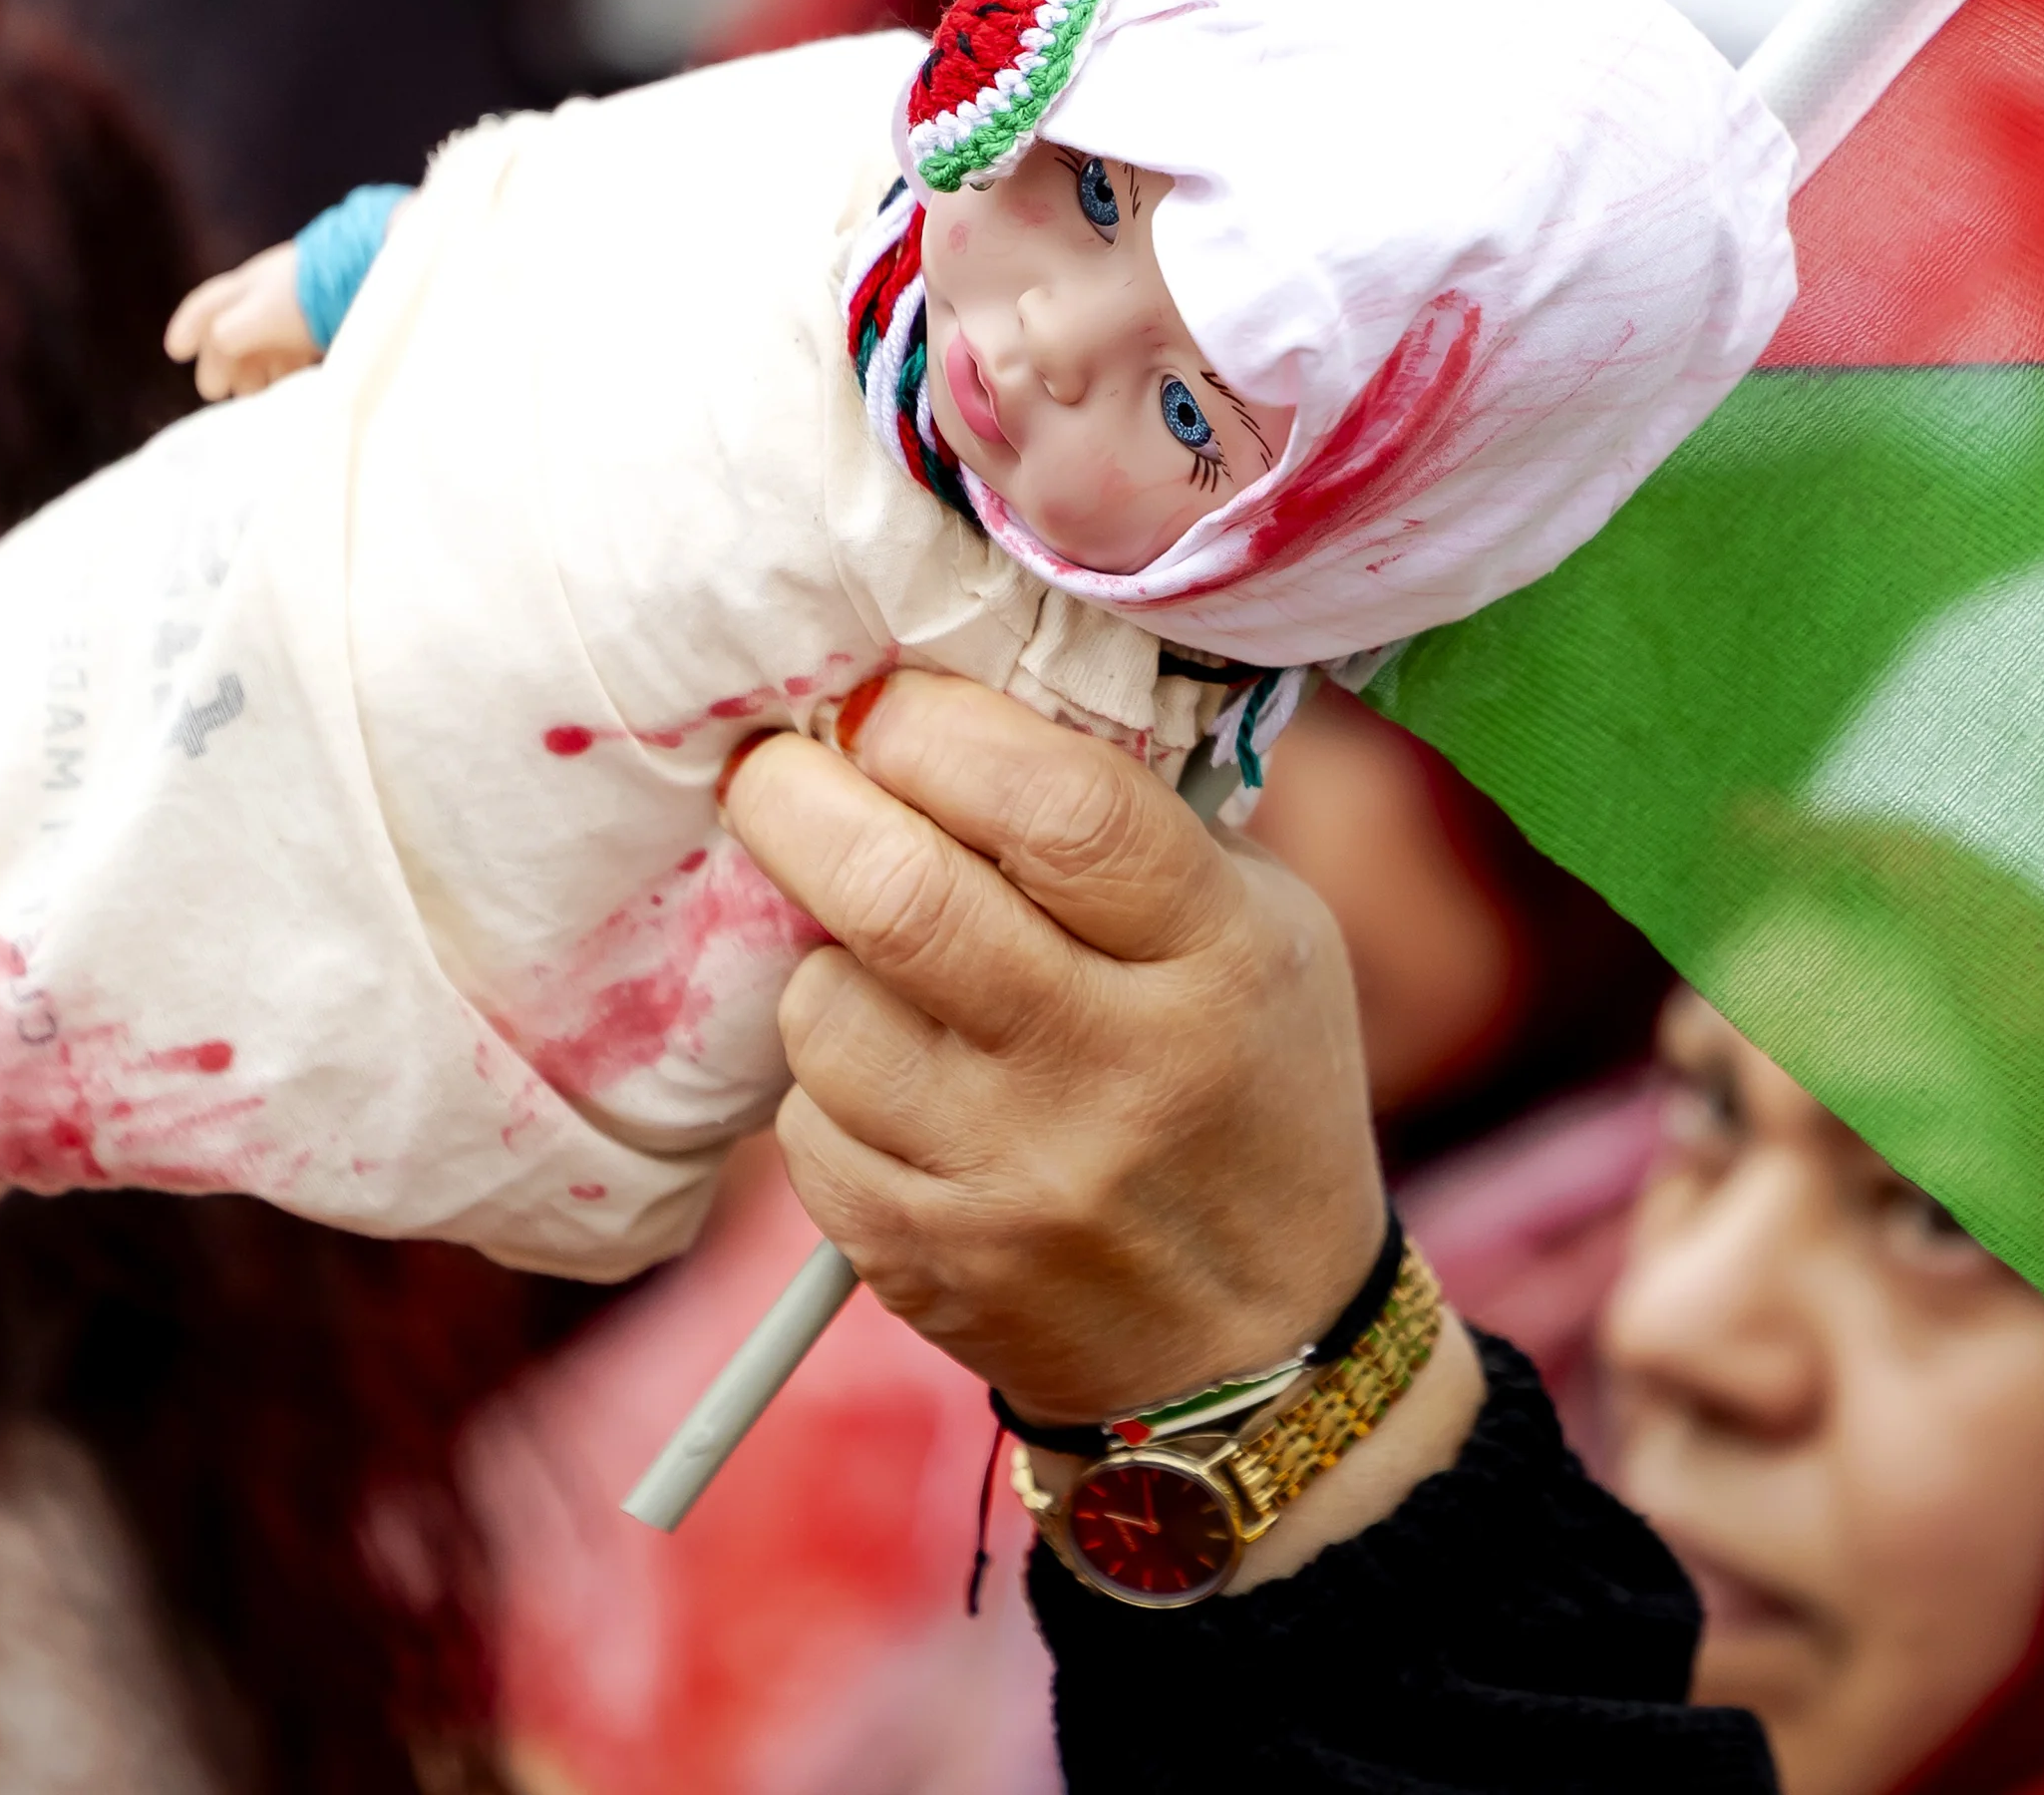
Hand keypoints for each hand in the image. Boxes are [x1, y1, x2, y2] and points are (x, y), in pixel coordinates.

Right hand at [162, 245, 317, 400]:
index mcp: (247, 287)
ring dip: (256, 369)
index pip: (208, 304)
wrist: (373, 269)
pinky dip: (287, 368)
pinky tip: (292, 385)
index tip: (176, 353)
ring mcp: (299, 307)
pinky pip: (297, 348)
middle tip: (217, 392)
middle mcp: (269, 294)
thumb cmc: (309, 292)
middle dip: (224, 361)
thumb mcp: (259, 314)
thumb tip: (218, 351)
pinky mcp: (329, 321)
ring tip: (255, 396)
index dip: (189, 327)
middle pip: (236, 329)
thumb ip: (230, 334)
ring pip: (267, 342)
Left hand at [726, 672, 1388, 1422]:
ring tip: (876, 960)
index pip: (1058, 809)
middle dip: (803, 802)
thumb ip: (1139, 821)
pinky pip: (809, 1124)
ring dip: (823, 959)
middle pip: (904, 898)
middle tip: (778, 769)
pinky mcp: (923, 1262)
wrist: (1255, 1350)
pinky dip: (830, 1081)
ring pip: (828, 1009)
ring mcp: (1012, 1180)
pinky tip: (898, 1083)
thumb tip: (960, 695)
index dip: (939, 730)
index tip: (884, 705)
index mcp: (1219, 960)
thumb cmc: (1250, 1089)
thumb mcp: (1265, 934)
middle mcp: (1116, 1071)